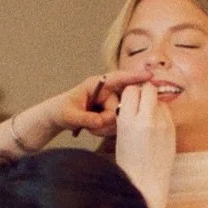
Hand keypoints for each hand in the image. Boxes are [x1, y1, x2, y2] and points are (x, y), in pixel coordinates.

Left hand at [37, 70, 155, 142]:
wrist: (58, 118)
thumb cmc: (61, 110)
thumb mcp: (70, 115)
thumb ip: (86, 118)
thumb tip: (101, 122)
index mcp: (97, 84)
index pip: (118, 79)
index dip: (134, 77)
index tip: (149, 76)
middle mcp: (107, 92)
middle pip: (121, 106)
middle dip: (108, 119)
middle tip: (91, 125)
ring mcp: (110, 104)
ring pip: (118, 119)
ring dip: (104, 127)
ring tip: (89, 127)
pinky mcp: (111, 115)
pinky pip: (116, 125)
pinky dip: (104, 131)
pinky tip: (93, 129)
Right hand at [114, 81, 176, 207]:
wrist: (146, 183)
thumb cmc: (130, 163)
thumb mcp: (121, 136)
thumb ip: (127, 115)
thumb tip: (134, 100)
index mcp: (127, 121)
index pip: (131, 90)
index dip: (131, 94)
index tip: (131, 100)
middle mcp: (145, 119)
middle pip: (148, 89)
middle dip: (145, 93)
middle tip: (142, 103)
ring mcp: (162, 124)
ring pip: (159, 100)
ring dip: (154, 104)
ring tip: (149, 119)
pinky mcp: (172, 130)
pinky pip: (167, 113)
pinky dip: (162, 116)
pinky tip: (157, 129)